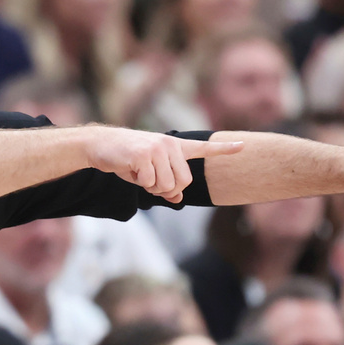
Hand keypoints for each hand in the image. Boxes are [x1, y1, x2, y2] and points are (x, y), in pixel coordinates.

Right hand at [88, 128, 242, 203]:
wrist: (100, 146)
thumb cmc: (126, 160)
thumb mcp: (148, 173)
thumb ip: (166, 185)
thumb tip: (178, 199)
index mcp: (174, 146)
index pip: (204, 148)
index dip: (224, 149)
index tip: (243, 146)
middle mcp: (170, 144)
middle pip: (183, 182)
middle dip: (166, 189)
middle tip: (149, 180)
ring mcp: (158, 148)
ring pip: (167, 186)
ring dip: (151, 188)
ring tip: (139, 173)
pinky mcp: (144, 154)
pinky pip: (151, 183)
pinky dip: (140, 183)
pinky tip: (131, 170)